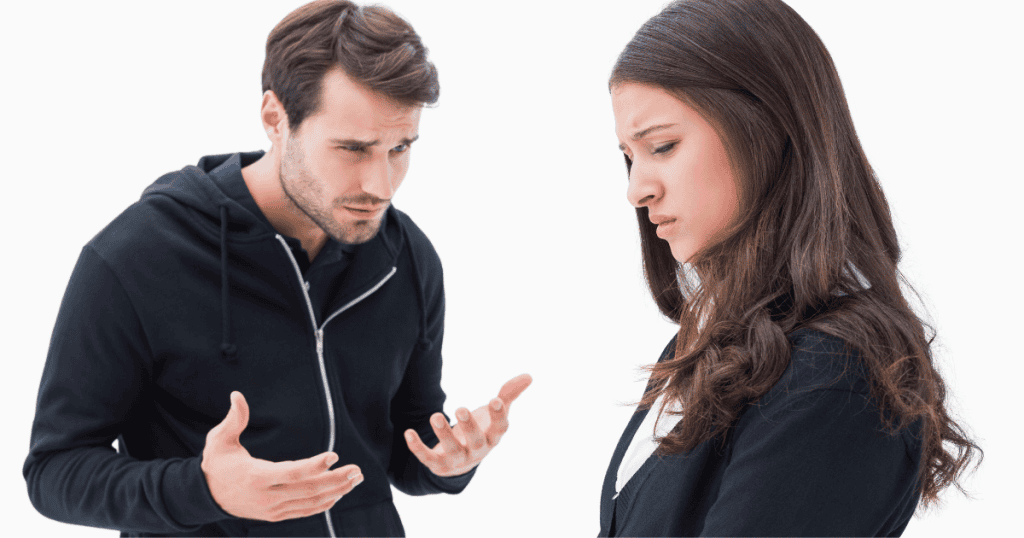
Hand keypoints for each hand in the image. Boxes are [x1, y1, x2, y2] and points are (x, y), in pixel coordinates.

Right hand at [200, 391, 363, 521]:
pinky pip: (304, 511)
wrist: (206, 495)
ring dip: (336, 491)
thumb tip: (237, 395)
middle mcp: (267, 496)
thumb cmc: (216, 463)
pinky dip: (323, 504)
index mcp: (255, 476)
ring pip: (310, 502)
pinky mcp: (275, 515)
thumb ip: (233, 419)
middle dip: (336, 480)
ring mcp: (272, 508)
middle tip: (357, 470)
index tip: (334, 455)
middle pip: (308, 489)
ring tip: (355, 479)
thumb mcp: (219, 440)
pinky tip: (338, 494)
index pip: (291, 472)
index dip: (314, 465)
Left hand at [404, 373, 531, 476]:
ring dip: (444, 434)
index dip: (498, 416)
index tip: (495, 400)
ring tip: (435, 416)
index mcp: (493, 437)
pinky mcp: (439, 464)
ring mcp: (458, 459)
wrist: (462, 460)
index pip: (500, 428)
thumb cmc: (482, 430)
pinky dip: (418, 447)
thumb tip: (529, 375)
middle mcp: (477, 450)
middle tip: (460, 409)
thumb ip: (509, 394)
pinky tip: (408, 433)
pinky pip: (428, 458)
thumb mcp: (495, 414)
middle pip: (476, 441)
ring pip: (452, 450)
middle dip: (468, 426)